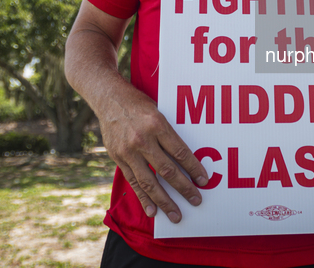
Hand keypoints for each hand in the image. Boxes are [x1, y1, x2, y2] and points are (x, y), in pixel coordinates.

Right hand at [100, 87, 208, 223]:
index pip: (180, 152)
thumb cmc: (140, 104)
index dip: (194, 168)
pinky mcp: (118, 158)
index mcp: (158, 125)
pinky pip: (133, 182)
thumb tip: (187, 156)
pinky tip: (153, 211)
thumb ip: (169, 133)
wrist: (110, 98)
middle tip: (196, 200)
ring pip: (150, 181)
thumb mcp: (159, 112)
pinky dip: (143, 198)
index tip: (204, 180)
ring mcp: (129, 151)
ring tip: (176, 214)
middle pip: (167, 170)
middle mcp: (143, 140)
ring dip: (164, 200)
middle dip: (184, 188)